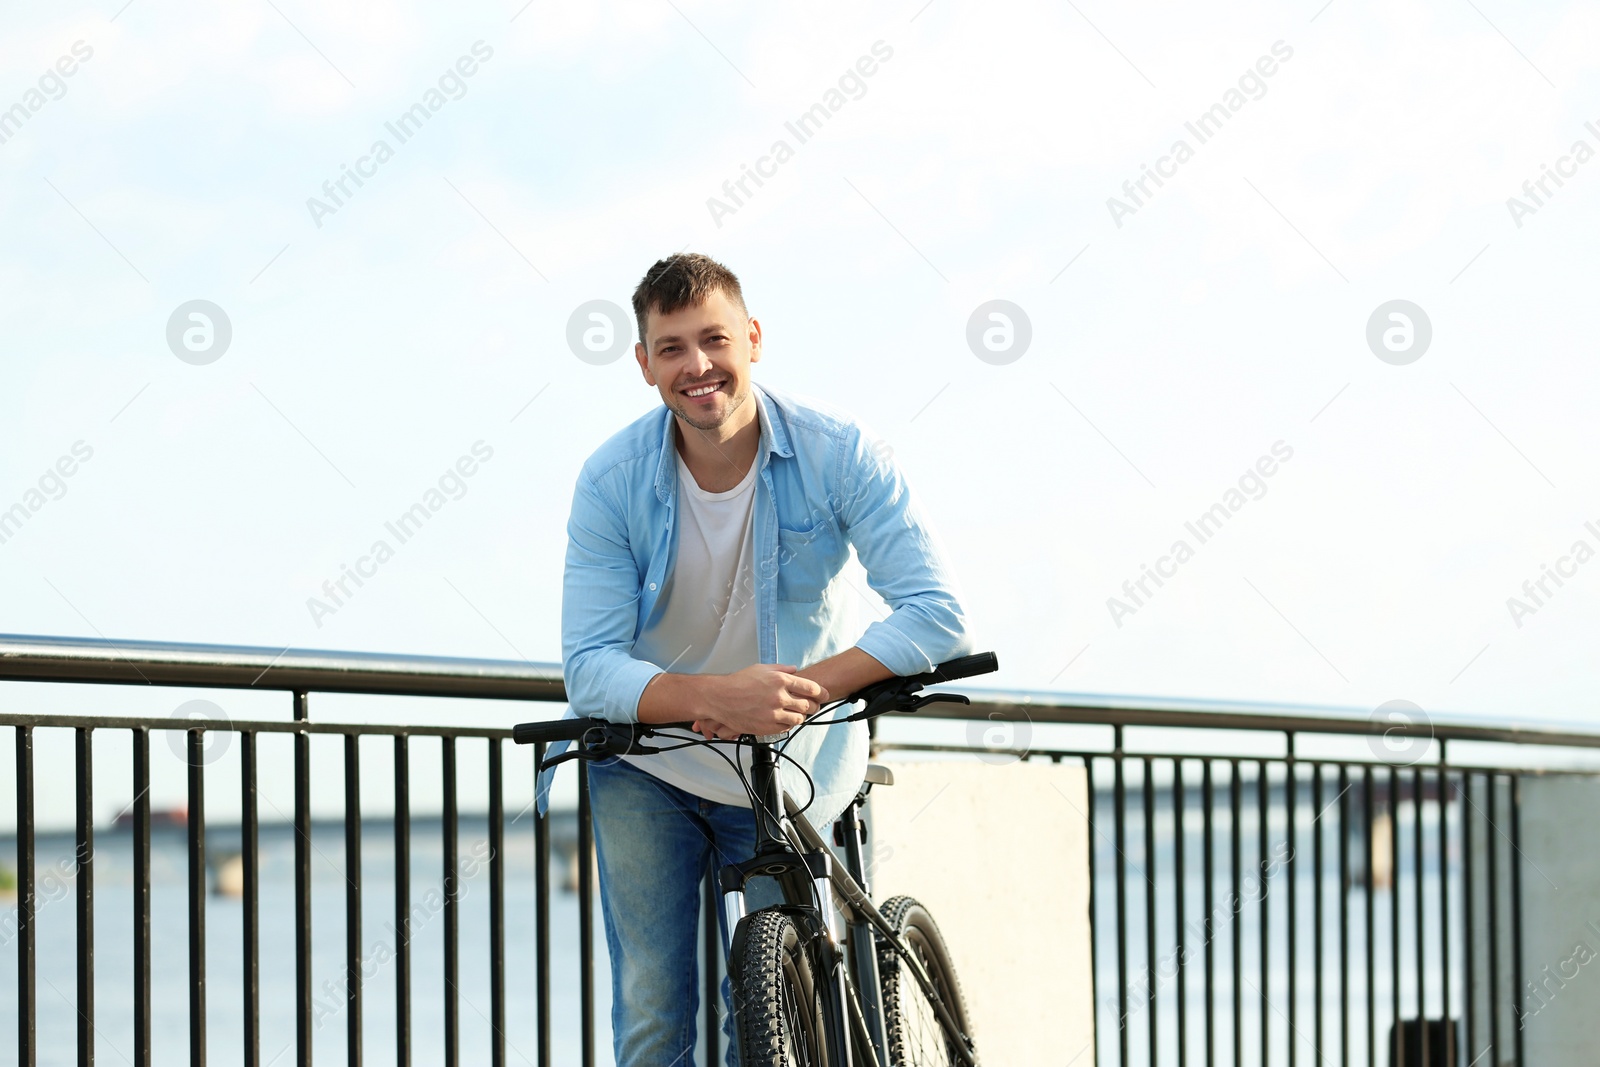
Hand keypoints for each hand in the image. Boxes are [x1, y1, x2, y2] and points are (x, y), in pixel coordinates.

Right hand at [695, 664, 828, 738]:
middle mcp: (779, 696)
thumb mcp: (761, 668)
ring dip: (801, 716)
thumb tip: (796, 670)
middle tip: (814, 706)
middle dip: (814, 706)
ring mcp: (773, 713)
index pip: (810, 687)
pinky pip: (786, 727)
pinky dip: (789, 724)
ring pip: (799, 718)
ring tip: (798, 713)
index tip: (824, 694)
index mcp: (780, 680)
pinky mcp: (767, 726)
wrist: (721, 698)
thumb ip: (782, 669)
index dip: (821, 692)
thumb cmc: (739, 682)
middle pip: (808, 705)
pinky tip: (785, 719)